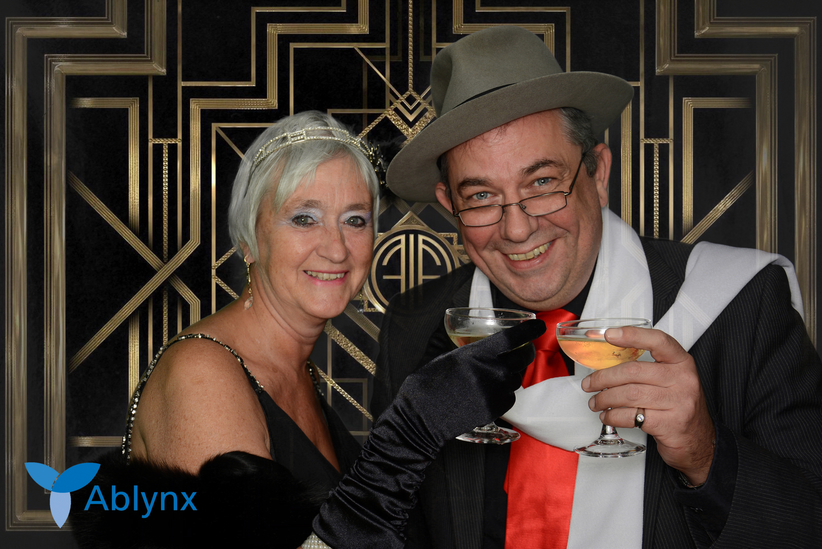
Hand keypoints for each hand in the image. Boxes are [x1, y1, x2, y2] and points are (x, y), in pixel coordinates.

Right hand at [313, 318, 543, 547]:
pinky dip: (505, 393)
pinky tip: (488, 393)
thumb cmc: (428, 386)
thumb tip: (479, 342)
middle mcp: (490, 371)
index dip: (530, 330)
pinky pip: (510, 397)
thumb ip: (468, 351)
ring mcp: (494, 392)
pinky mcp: (494, 410)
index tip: (539, 325)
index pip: (513, 338)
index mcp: (476, 353)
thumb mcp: (446, 358)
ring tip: (493, 376)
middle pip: (523, 357)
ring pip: (516, 379)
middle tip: (523, 350)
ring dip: (511, 375)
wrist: (421, 418)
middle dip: (527, 352)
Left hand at [580, 326, 714, 484]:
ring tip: (596, 402)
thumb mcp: (670, 379)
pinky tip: (608, 416)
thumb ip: (646, 367)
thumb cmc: (677, 405)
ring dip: (604, 399)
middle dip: (604, 377)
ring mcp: (678, 402)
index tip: (609, 334)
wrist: (697, 440)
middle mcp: (683, 379)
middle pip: (633, 371)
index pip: (658, 341)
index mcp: (681, 362)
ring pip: (629, 395)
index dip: (632, 335)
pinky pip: (631, 416)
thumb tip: (607, 360)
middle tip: (590, 384)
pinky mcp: (669, 424)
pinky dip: (612, 416)